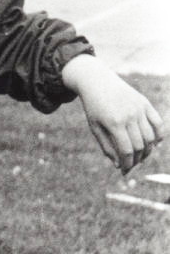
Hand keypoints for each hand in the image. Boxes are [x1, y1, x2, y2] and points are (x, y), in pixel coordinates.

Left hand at [62, 55, 163, 174]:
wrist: (98, 82)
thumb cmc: (94, 108)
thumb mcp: (95, 128)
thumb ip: (107, 147)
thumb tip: (119, 165)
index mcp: (114, 123)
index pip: (127, 150)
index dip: (127, 164)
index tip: (124, 172)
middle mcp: (130, 116)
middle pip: (140, 145)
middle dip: (137, 159)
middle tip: (131, 166)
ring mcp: (139, 109)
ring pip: (150, 136)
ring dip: (148, 150)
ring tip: (141, 157)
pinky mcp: (145, 103)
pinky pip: (157, 122)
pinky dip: (159, 135)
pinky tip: (155, 144)